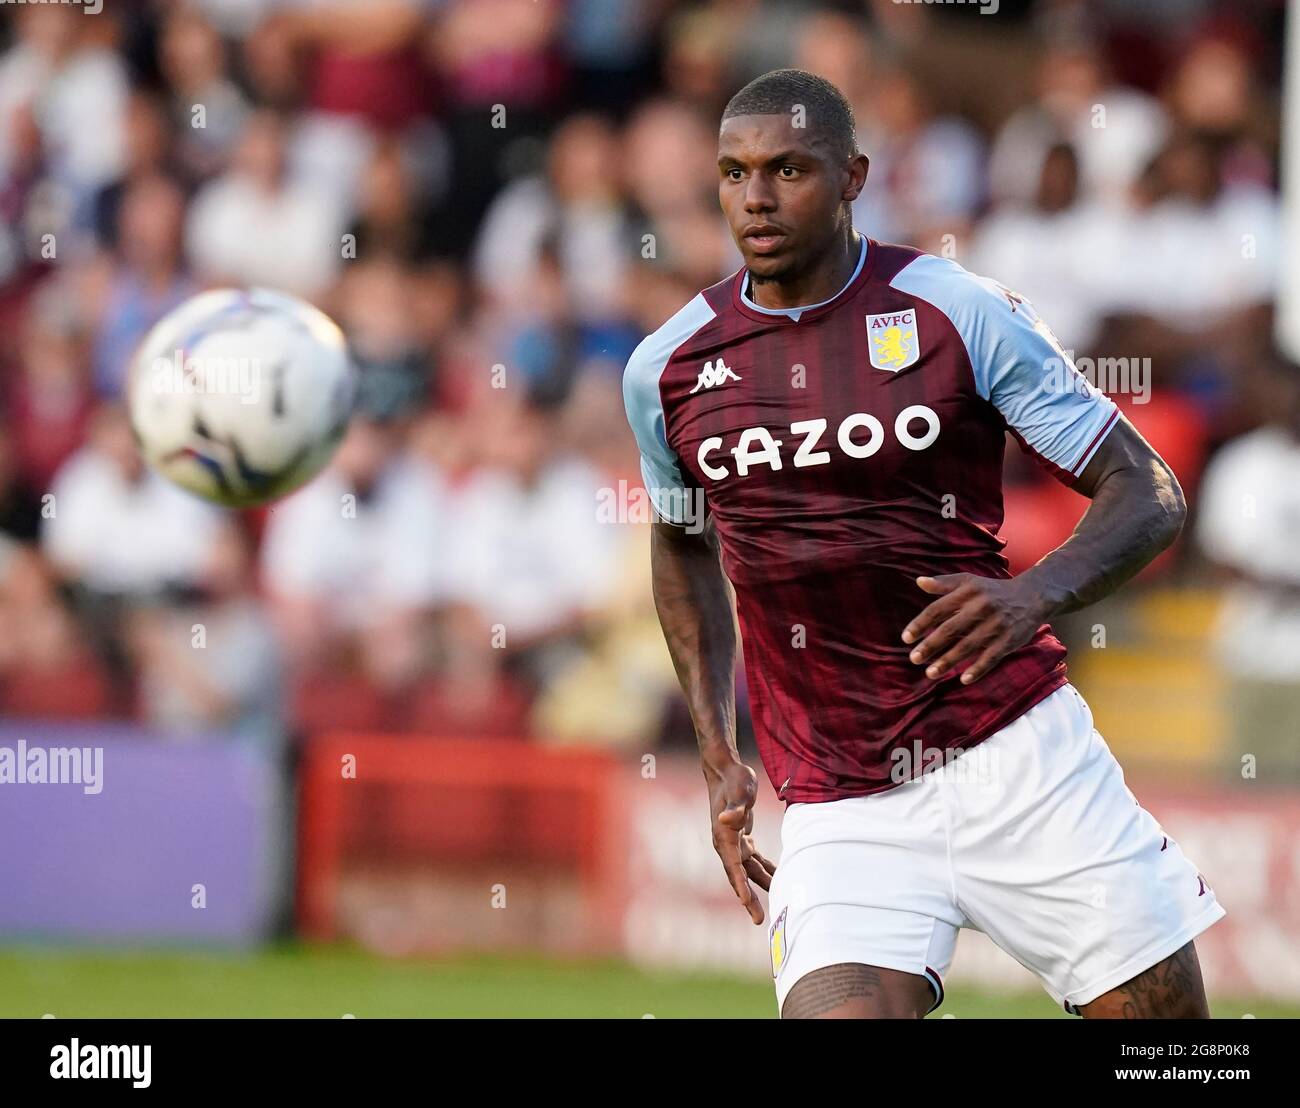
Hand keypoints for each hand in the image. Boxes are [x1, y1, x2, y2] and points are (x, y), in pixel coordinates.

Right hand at [704, 756, 775, 924]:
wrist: (726, 770)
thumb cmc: (735, 779)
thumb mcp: (739, 791)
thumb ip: (736, 807)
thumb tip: (729, 819)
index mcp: (724, 837)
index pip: (733, 867)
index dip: (740, 885)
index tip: (747, 902)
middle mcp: (726, 844)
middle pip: (739, 877)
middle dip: (748, 899)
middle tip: (759, 921)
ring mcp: (734, 843)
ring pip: (749, 872)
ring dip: (760, 889)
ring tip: (775, 908)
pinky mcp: (742, 838)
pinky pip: (755, 861)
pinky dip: (766, 871)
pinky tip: (778, 880)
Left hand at [901, 573, 1051, 685]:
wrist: (1033, 595)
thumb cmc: (993, 590)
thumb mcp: (970, 581)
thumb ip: (944, 583)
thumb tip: (919, 581)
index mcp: (968, 593)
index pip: (938, 609)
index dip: (920, 624)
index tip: (905, 638)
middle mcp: (981, 608)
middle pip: (950, 629)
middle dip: (930, 645)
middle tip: (914, 659)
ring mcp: (996, 625)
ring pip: (968, 646)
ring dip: (948, 661)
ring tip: (930, 673)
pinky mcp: (1010, 640)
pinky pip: (991, 657)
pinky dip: (978, 669)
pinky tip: (963, 680)